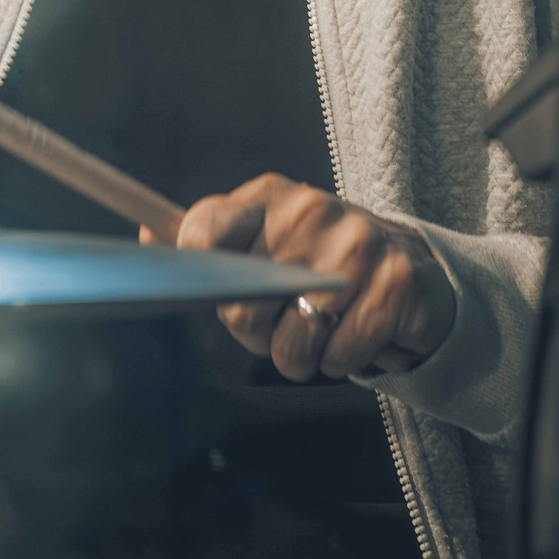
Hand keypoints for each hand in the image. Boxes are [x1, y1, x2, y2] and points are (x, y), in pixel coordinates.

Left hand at [168, 172, 455, 381]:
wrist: (409, 268)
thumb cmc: (318, 260)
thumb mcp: (264, 237)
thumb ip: (208, 239)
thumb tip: (149, 240)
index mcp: (270, 198)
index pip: (203, 234)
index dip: (201, 278)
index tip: (218, 290)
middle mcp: (311, 211)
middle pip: (240, 311)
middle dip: (259, 335)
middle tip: (287, 317)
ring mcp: (357, 244)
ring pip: (292, 346)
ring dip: (304, 356)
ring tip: (324, 328)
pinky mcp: (395, 283)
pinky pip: (340, 358)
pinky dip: (345, 361)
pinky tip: (357, 332)